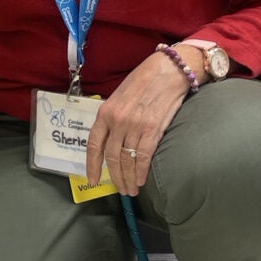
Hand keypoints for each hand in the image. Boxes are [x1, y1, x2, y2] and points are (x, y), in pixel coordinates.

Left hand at [85, 50, 192, 195]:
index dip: (92, 165)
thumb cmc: (143, 80)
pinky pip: (144, 157)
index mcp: (106, 112)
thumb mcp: (119, 96)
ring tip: (131, 189)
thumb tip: (111, 138)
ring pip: (127, 160)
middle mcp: (117, 121)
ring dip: (128, 178)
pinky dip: (141, 172)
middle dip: (115, 177)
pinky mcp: (152, 130)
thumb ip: (113, 117)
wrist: (167, 70)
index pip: (94, 144)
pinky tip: (141, 180)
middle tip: (120, 190)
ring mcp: (134, 126)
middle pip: (112, 157)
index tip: (92, 180)